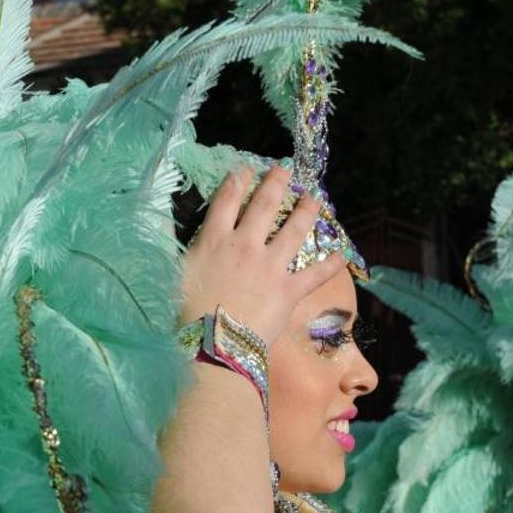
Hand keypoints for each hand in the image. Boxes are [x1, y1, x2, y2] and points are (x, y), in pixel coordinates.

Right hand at [179, 165, 345, 346]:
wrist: (212, 343)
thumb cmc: (185, 313)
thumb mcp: (174, 275)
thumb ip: (182, 252)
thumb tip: (170, 235)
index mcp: (214, 241)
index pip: (227, 202)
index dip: (237, 182)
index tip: (246, 169)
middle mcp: (245, 245)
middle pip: (264, 206)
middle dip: (276, 183)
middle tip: (285, 169)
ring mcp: (270, 266)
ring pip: (294, 231)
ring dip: (305, 211)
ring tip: (314, 198)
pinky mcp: (288, 290)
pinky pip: (314, 275)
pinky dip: (330, 265)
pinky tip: (343, 255)